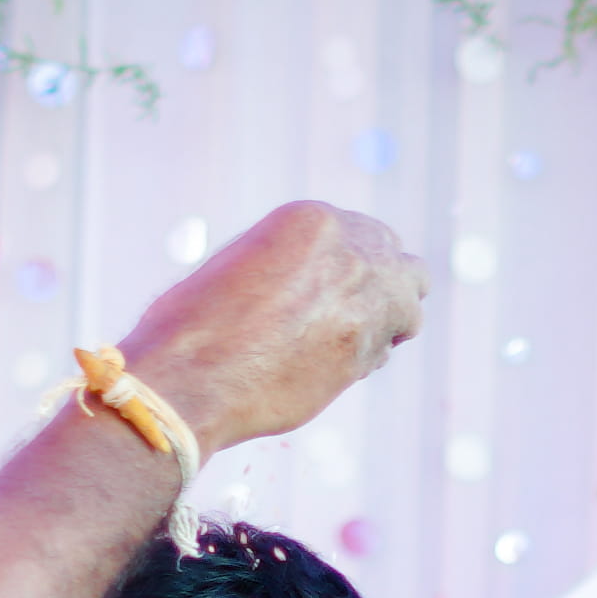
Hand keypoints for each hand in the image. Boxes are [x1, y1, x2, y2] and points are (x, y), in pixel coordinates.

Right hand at [115, 199, 428, 454]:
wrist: (186, 378)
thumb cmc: (192, 326)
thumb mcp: (244, 266)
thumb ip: (295, 267)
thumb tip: (322, 289)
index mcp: (311, 219)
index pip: (365, 234)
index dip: (357, 266)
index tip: (340, 292)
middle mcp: (347, 248)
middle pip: (399, 262)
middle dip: (384, 289)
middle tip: (356, 319)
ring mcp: (363, 297)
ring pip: (410, 303)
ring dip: (388, 323)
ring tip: (347, 345)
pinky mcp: (364, 348)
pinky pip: (385, 348)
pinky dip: (368, 358)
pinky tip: (330, 371)